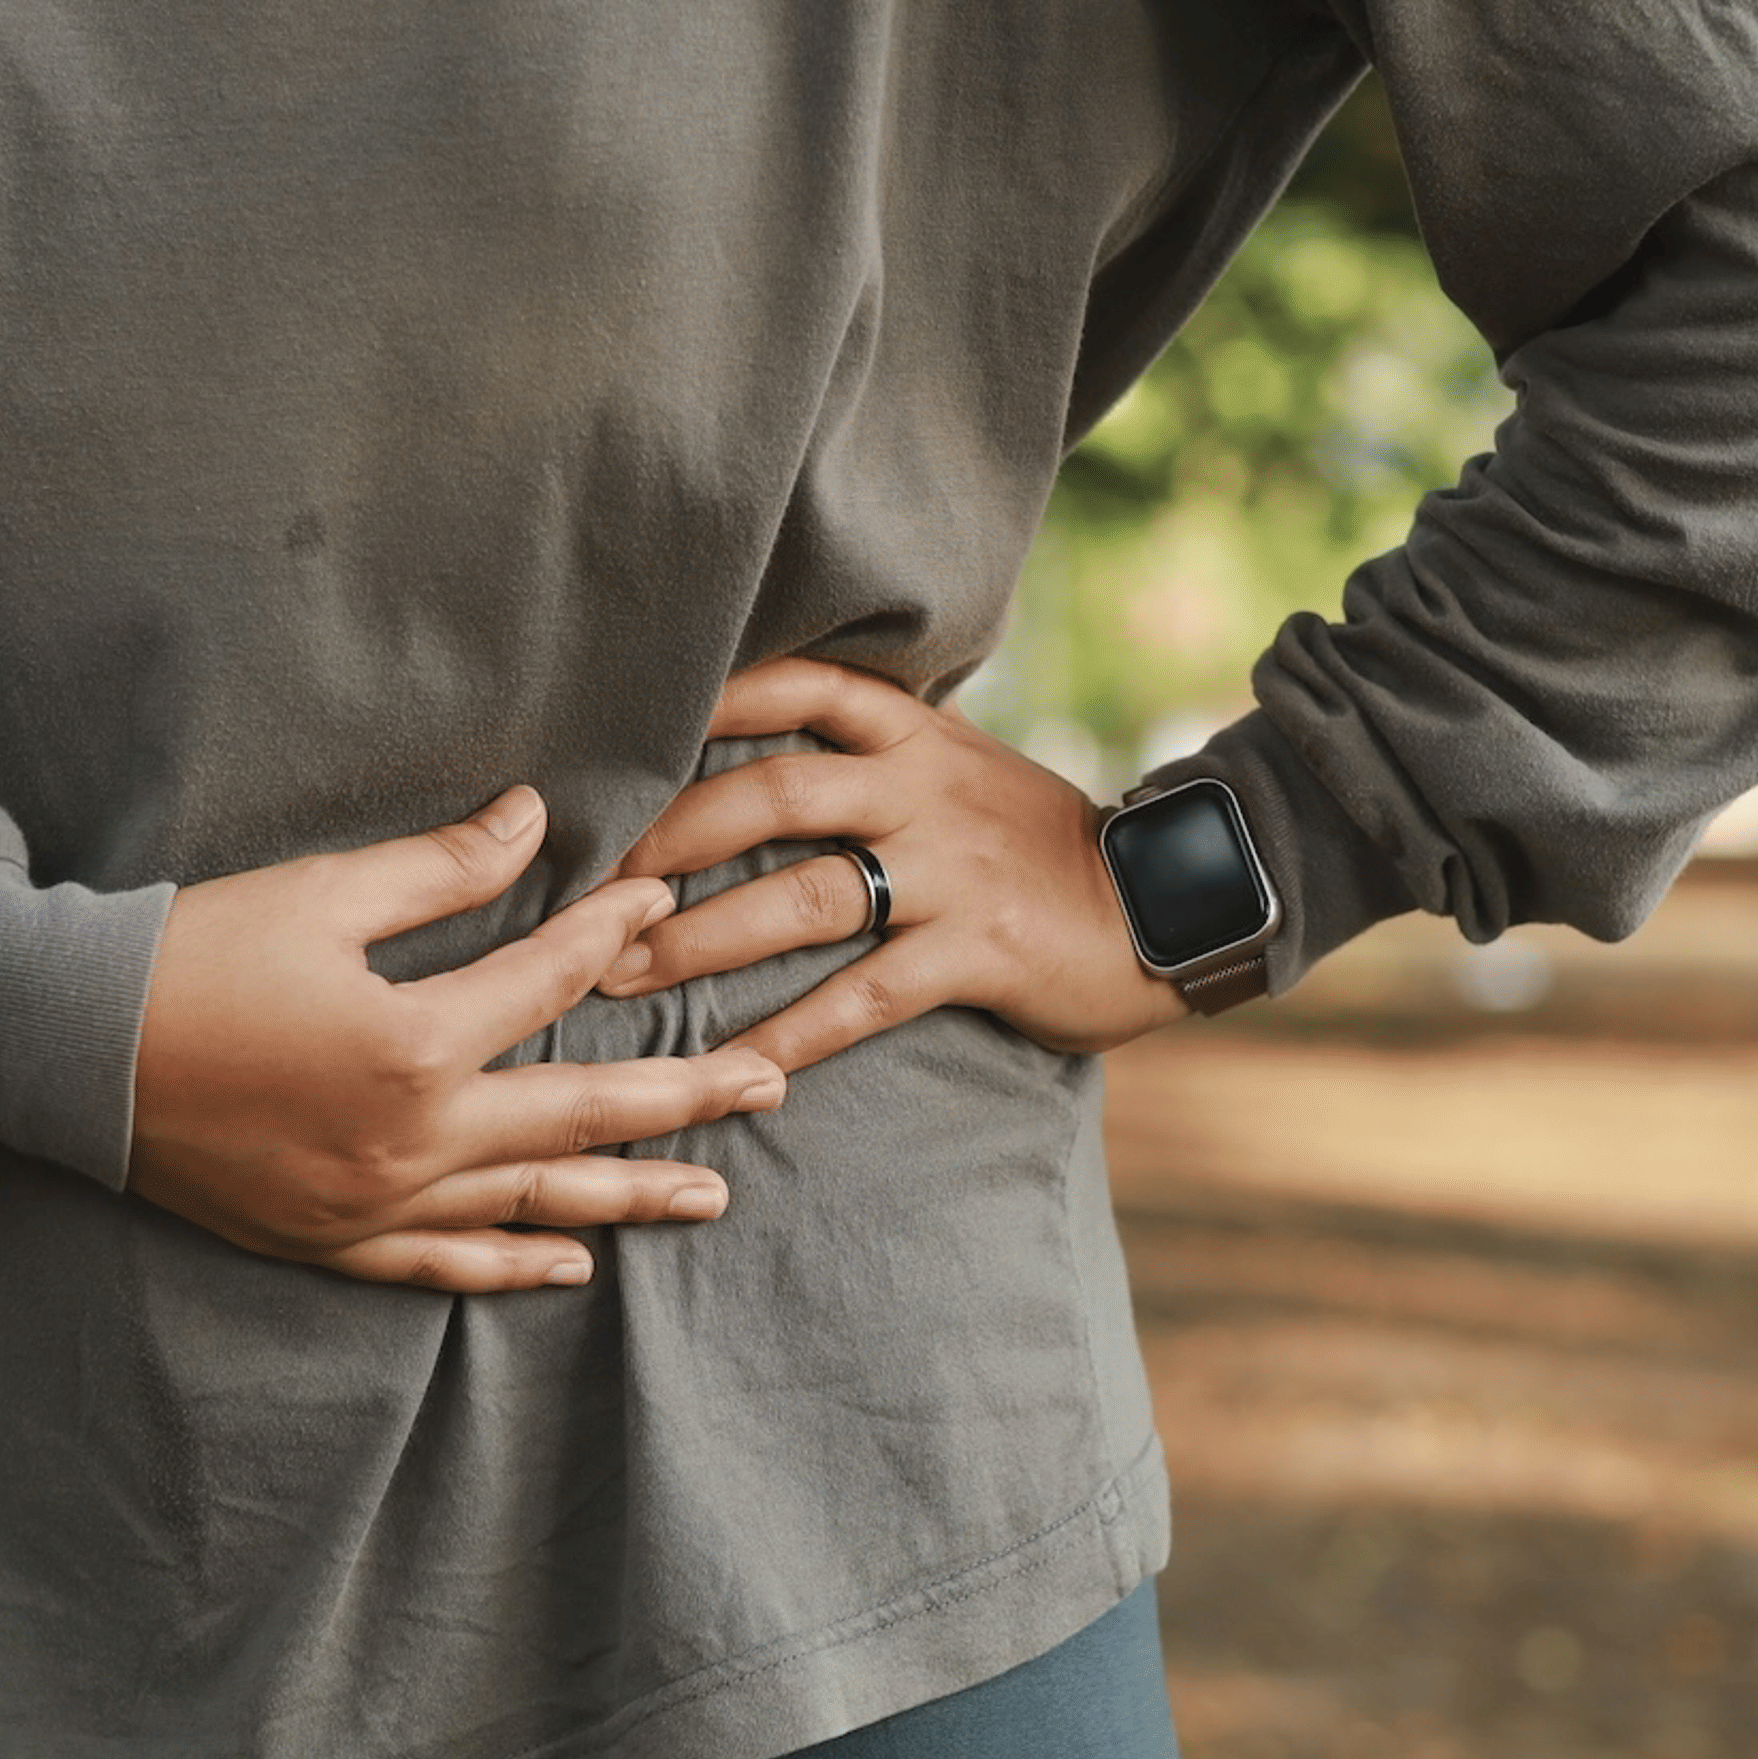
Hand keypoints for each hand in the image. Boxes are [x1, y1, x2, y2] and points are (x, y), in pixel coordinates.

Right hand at [128, 786, 786, 1291]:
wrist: (57, 1049)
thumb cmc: (183, 956)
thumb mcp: (318, 892)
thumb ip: (440, 867)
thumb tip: (533, 821)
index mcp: (414, 1045)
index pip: (549, 985)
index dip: (611, 932)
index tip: (663, 895)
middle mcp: (411, 1143)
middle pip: (580, 1114)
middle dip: (684, 1096)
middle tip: (769, 1084)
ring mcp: (373, 1206)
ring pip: (531, 1206)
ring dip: (628, 1195)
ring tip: (713, 1191)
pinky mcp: (329, 1242)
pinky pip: (443, 1268)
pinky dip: (513, 1268)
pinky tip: (573, 1264)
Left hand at [602, 658, 1189, 1071]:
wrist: (1170, 902)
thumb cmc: (1038, 843)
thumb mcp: (962, 770)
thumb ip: (873, 757)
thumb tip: (754, 754)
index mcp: (915, 736)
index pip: (798, 687)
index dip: (705, 704)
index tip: (618, 732)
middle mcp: (923, 791)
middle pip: (772, 795)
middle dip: (668, 840)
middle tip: (587, 883)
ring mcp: (950, 872)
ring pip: (803, 897)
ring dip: (703, 939)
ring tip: (623, 974)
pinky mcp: (975, 953)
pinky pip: (864, 997)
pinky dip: (792, 1036)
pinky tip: (733, 1070)